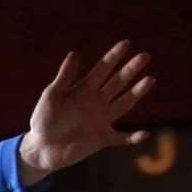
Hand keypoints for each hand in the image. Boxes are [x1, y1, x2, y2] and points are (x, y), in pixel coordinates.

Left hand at [19, 40, 154, 183]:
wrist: (41, 148)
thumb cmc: (43, 120)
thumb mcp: (52, 95)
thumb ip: (64, 77)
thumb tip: (75, 54)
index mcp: (84, 89)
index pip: (103, 69)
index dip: (114, 56)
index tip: (126, 43)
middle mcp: (96, 102)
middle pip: (117, 82)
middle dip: (130, 69)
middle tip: (144, 56)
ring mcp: (101, 120)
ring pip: (124, 103)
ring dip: (136, 92)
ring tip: (150, 80)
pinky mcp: (102, 138)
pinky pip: (121, 138)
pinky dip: (132, 138)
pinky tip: (144, 134)